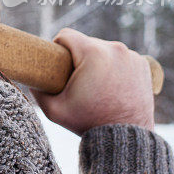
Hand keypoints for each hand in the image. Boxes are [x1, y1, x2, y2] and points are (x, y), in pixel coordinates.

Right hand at [32, 28, 154, 135]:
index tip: (57, 62)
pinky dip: (115, 67)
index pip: (66, 35)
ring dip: (97, 61)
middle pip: (86, 42)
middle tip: (76, 80)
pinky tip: (112, 84)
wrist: (125, 137)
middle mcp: (115, 49)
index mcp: (92, 53)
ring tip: (95, 84)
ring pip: (104, 49)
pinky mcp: (143, 64)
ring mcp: (132, 56)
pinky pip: (121, 57)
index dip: (57, 47)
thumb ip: (37, 90)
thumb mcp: (54, 109)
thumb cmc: (88, 123)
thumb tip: (30, 79)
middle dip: (79, 57)